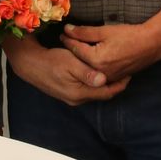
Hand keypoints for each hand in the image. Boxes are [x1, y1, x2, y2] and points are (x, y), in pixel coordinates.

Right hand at [2, 38, 126, 104]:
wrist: (30, 64)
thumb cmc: (51, 60)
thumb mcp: (70, 63)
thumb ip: (87, 73)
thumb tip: (103, 80)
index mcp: (79, 93)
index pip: (107, 93)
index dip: (120, 84)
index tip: (130, 74)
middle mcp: (77, 99)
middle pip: (102, 95)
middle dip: (115, 85)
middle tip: (126, 72)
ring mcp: (71, 98)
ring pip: (95, 93)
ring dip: (106, 85)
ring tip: (116, 73)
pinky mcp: (68, 94)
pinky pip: (87, 91)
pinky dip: (96, 85)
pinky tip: (99, 75)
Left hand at [61, 22, 160, 80]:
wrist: (151, 44)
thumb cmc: (129, 35)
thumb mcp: (105, 31)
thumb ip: (84, 32)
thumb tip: (68, 29)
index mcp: (96, 60)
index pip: (76, 49)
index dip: (68, 40)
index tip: (62, 33)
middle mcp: (100, 72)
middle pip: (80, 61)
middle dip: (72, 51)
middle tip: (65, 41)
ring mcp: (108, 77)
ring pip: (89, 69)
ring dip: (81, 60)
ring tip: (75, 50)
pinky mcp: (115, 78)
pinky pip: (98, 73)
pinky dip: (92, 66)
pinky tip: (89, 60)